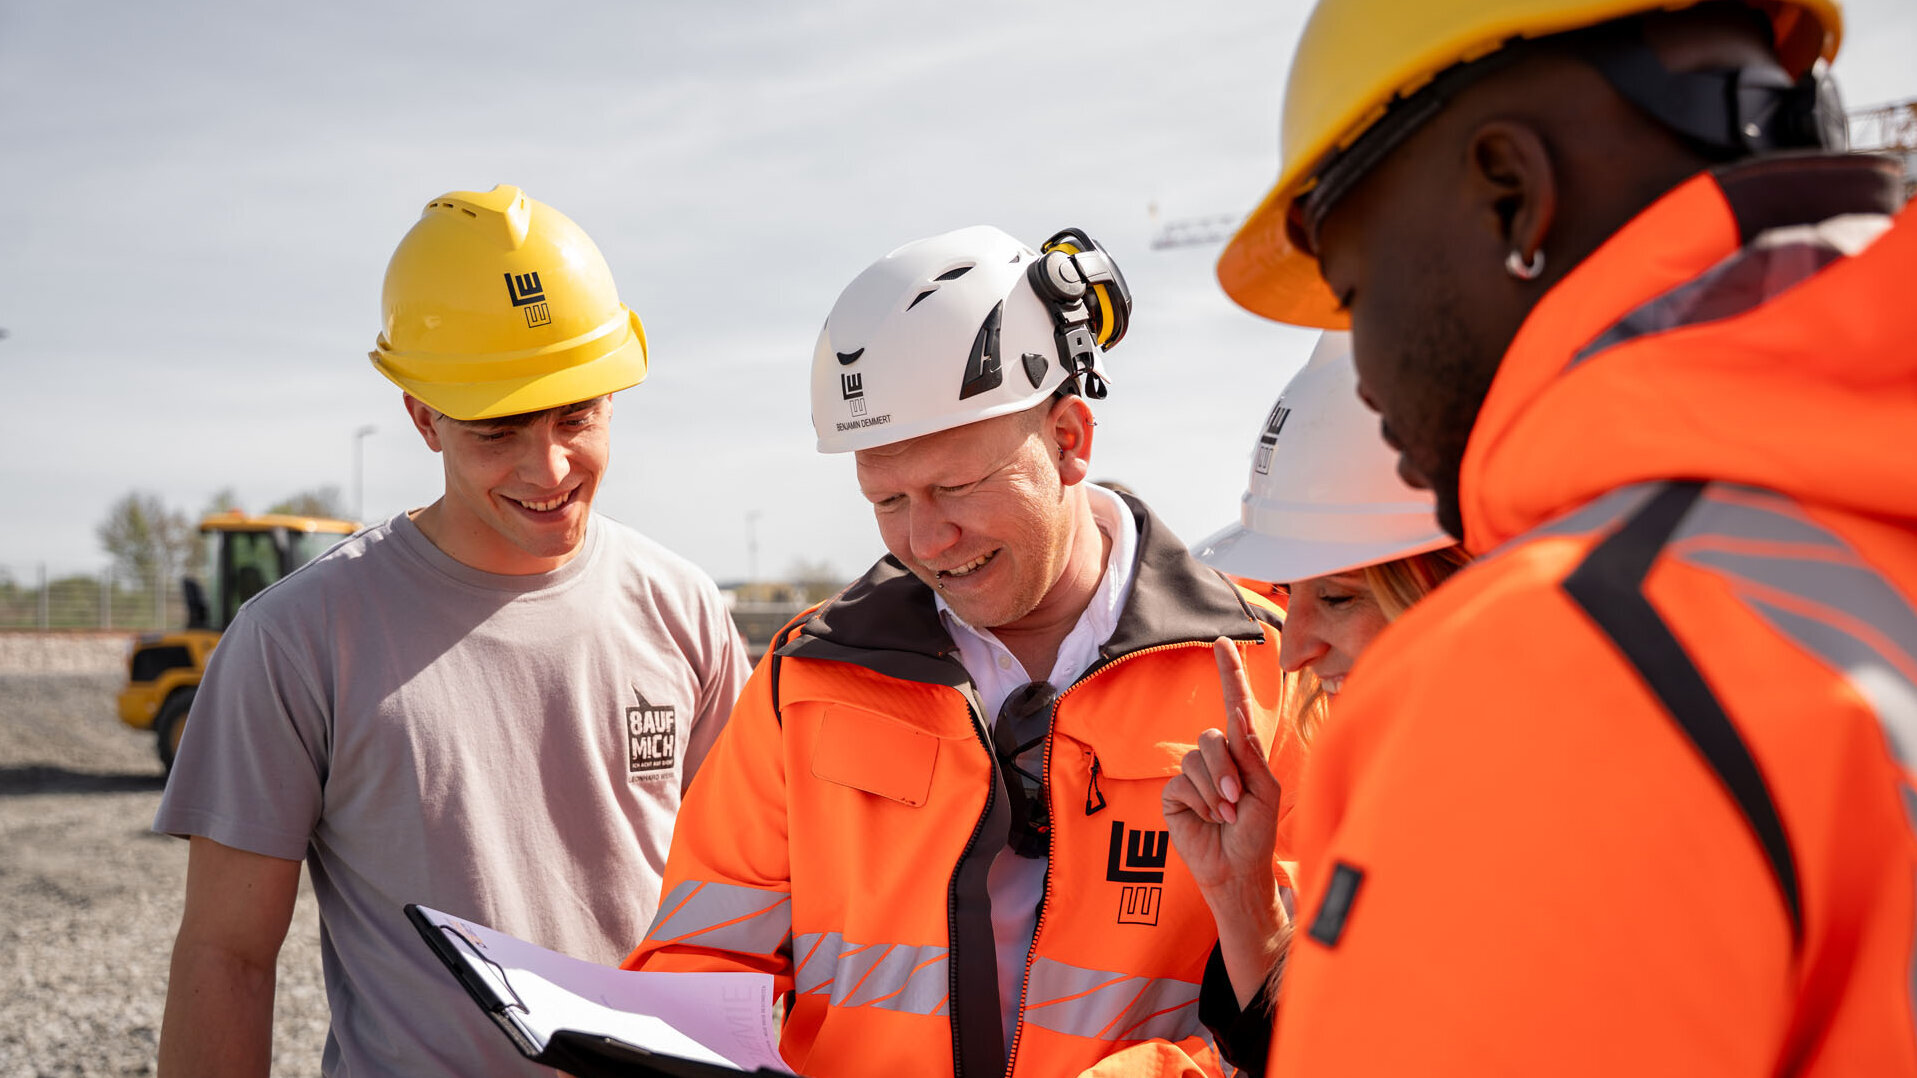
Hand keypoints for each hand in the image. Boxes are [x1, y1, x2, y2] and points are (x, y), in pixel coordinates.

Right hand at [1162, 638, 1282, 899]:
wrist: (1237, 870)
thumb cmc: (1257, 833)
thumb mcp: (1264, 790)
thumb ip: (1248, 755)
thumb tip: (1231, 720)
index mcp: (1242, 752)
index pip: (1234, 704)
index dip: (1229, 673)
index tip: (1223, 642)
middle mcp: (1216, 757)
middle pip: (1213, 737)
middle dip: (1227, 771)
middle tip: (1238, 803)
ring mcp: (1193, 774)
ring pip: (1197, 760)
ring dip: (1217, 792)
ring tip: (1226, 816)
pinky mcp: (1174, 793)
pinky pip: (1183, 782)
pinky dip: (1201, 802)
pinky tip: (1209, 819)